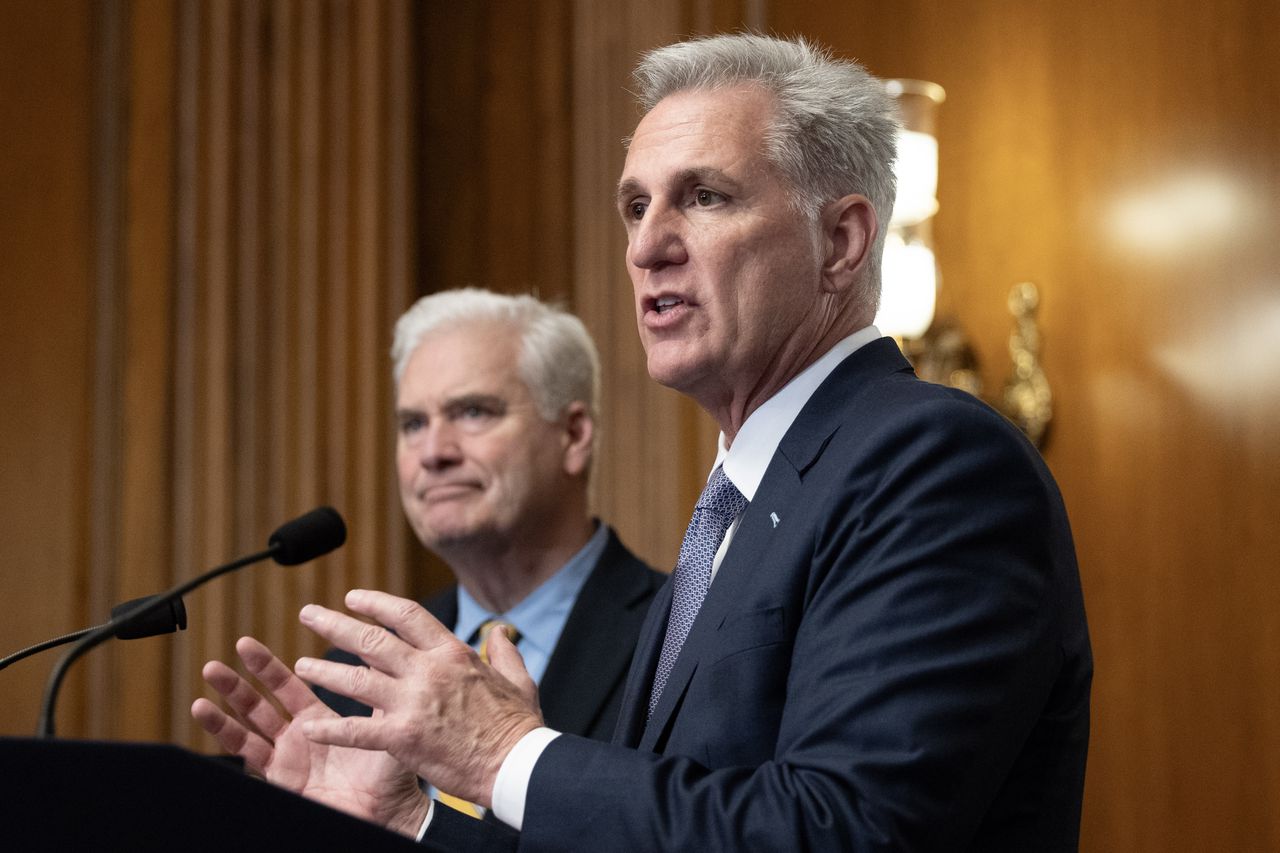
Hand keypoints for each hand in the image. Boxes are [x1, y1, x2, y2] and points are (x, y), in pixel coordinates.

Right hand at [191, 636, 428, 835]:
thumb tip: (381, 651)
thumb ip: (377, 691)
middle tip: (216, 663)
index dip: (266, 667)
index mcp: (318, 719)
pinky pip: (248, 757)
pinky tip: (207, 715)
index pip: (286, 686)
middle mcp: (297, 736)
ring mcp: (285, 759)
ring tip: (205, 684)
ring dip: (224, 709)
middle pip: (258, 705)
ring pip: (246, 728)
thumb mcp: (385, 723)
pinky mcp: (280, 779)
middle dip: (236, 683)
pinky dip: (226, 735)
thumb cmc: (391, 772)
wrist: (389, 812)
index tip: (246, 644)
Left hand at [292, 589, 542, 806]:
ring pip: (355, 679)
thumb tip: (499, 629)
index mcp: (452, 652)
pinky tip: (309, 728)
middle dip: (334, 624)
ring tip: (301, 666)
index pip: (405, 615)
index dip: (375, 602)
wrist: (516, 765)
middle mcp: (427, 671)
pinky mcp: (402, 738)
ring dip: (324, 670)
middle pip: (370, 639)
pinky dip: (330, 729)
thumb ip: (504, 650)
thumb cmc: (518, 726)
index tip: (352, 598)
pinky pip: (355, 730)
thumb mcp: (518, 678)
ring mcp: (412, 703)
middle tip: (309, 614)